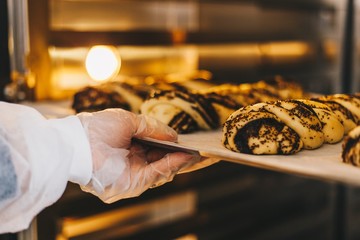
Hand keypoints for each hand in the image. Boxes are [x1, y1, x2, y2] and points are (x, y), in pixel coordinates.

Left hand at [77, 108, 200, 202]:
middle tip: (195, 148)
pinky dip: (171, 166)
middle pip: (161, 160)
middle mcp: (133, 161)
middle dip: (179, 155)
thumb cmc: (98, 128)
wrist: (78, 143)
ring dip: (179, 161)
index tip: (184, 140)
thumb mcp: (129, 121)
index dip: (170, 145)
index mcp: (130, 146)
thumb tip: (174, 134)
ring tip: (194, 152)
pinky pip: (156, 175)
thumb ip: (152, 127)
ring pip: (162, 169)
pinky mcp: (132, 184)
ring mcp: (133, 173)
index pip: (155, 148)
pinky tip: (183, 156)